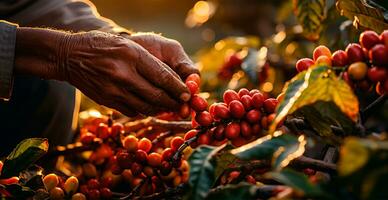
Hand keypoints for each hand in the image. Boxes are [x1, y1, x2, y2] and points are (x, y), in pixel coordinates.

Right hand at [15, 28, 190, 115]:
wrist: (69, 56)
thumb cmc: (103, 46)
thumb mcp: (127, 44)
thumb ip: (149, 62)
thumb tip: (172, 81)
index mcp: (132, 55)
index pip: (163, 76)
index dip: (178, 88)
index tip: (188, 95)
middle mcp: (124, 74)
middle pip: (157, 95)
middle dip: (174, 103)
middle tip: (183, 107)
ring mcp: (114, 89)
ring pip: (146, 107)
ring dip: (160, 109)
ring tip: (169, 108)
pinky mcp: (107, 100)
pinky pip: (132, 111)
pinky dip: (143, 110)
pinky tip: (148, 107)